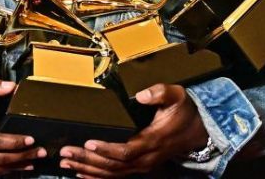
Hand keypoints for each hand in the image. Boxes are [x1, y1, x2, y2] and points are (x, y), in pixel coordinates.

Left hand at [59, 83, 208, 177]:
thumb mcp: (177, 96)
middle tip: (66, 153)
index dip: (106, 149)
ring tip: (66, 162)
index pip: (125, 151)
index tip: (88, 142)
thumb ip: (160, 93)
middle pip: (113, 165)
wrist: (198, 132)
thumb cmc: (184, 112)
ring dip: (88, 169)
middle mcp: (146, 159)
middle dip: (88, 160)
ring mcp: (142, 165)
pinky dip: (97, 177)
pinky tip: (82, 174)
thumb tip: (141, 94)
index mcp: (152, 141)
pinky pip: (116, 176)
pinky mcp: (139, 167)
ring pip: (112, 173)